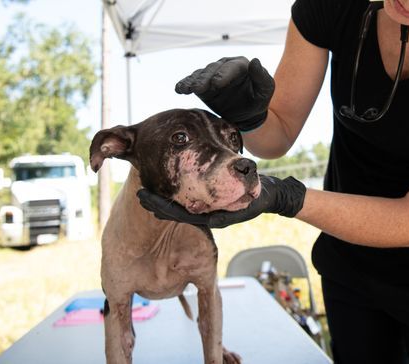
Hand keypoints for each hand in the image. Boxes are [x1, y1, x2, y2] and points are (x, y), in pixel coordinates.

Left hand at [136, 175, 305, 227]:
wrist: (269, 195)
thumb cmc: (255, 200)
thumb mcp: (239, 206)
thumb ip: (221, 214)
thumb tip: (204, 219)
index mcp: (209, 217)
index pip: (178, 212)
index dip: (160, 206)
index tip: (143, 198)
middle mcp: (206, 213)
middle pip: (175, 209)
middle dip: (157, 203)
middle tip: (139, 194)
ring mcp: (208, 208)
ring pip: (180, 205)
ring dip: (164, 199)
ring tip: (147, 190)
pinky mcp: (211, 203)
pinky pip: (190, 199)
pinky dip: (176, 195)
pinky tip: (167, 187)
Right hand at [175, 56, 273, 131]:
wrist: (247, 113)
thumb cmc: (259, 99)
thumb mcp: (266, 90)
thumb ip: (262, 77)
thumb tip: (255, 61)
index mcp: (240, 65)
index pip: (230, 67)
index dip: (222, 75)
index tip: (216, 84)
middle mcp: (224, 67)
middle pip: (212, 70)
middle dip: (204, 79)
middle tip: (198, 89)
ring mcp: (211, 76)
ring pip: (200, 76)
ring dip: (192, 82)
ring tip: (185, 89)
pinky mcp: (203, 86)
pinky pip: (192, 83)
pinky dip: (185, 85)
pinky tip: (179, 89)